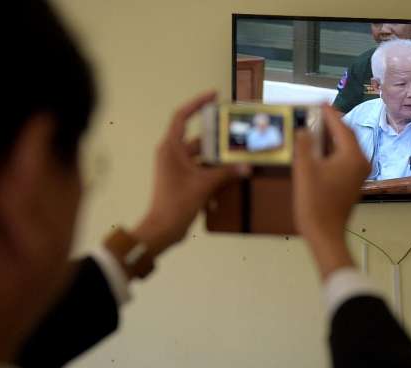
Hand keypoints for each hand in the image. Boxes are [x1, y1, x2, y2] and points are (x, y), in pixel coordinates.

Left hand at [132, 91, 245, 253]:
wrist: (163, 229)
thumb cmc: (177, 202)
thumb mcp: (204, 184)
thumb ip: (226, 173)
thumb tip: (247, 167)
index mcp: (171, 147)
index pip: (182, 116)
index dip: (197, 103)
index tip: (214, 96)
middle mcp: (172, 154)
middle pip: (197, 138)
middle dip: (217, 137)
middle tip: (236, 132)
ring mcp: (176, 168)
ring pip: (201, 157)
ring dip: (217, 159)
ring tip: (238, 156)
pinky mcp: (182, 181)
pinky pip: (200, 170)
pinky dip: (213, 174)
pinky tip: (229, 179)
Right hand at [292, 105, 369, 276]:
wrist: (324, 234)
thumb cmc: (315, 202)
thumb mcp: (305, 170)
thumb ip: (304, 145)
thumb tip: (303, 129)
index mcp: (352, 156)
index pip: (342, 127)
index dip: (329, 114)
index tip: (319, 102)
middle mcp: (360, 163)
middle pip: (346, 136)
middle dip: (332, 124)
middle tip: (316, 113)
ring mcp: (358, 174)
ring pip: (346, 148)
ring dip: (331, 137)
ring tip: (315, 127)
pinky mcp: (352, 183)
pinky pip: (344, 159)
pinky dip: (333, 150)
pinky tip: (319, 150)